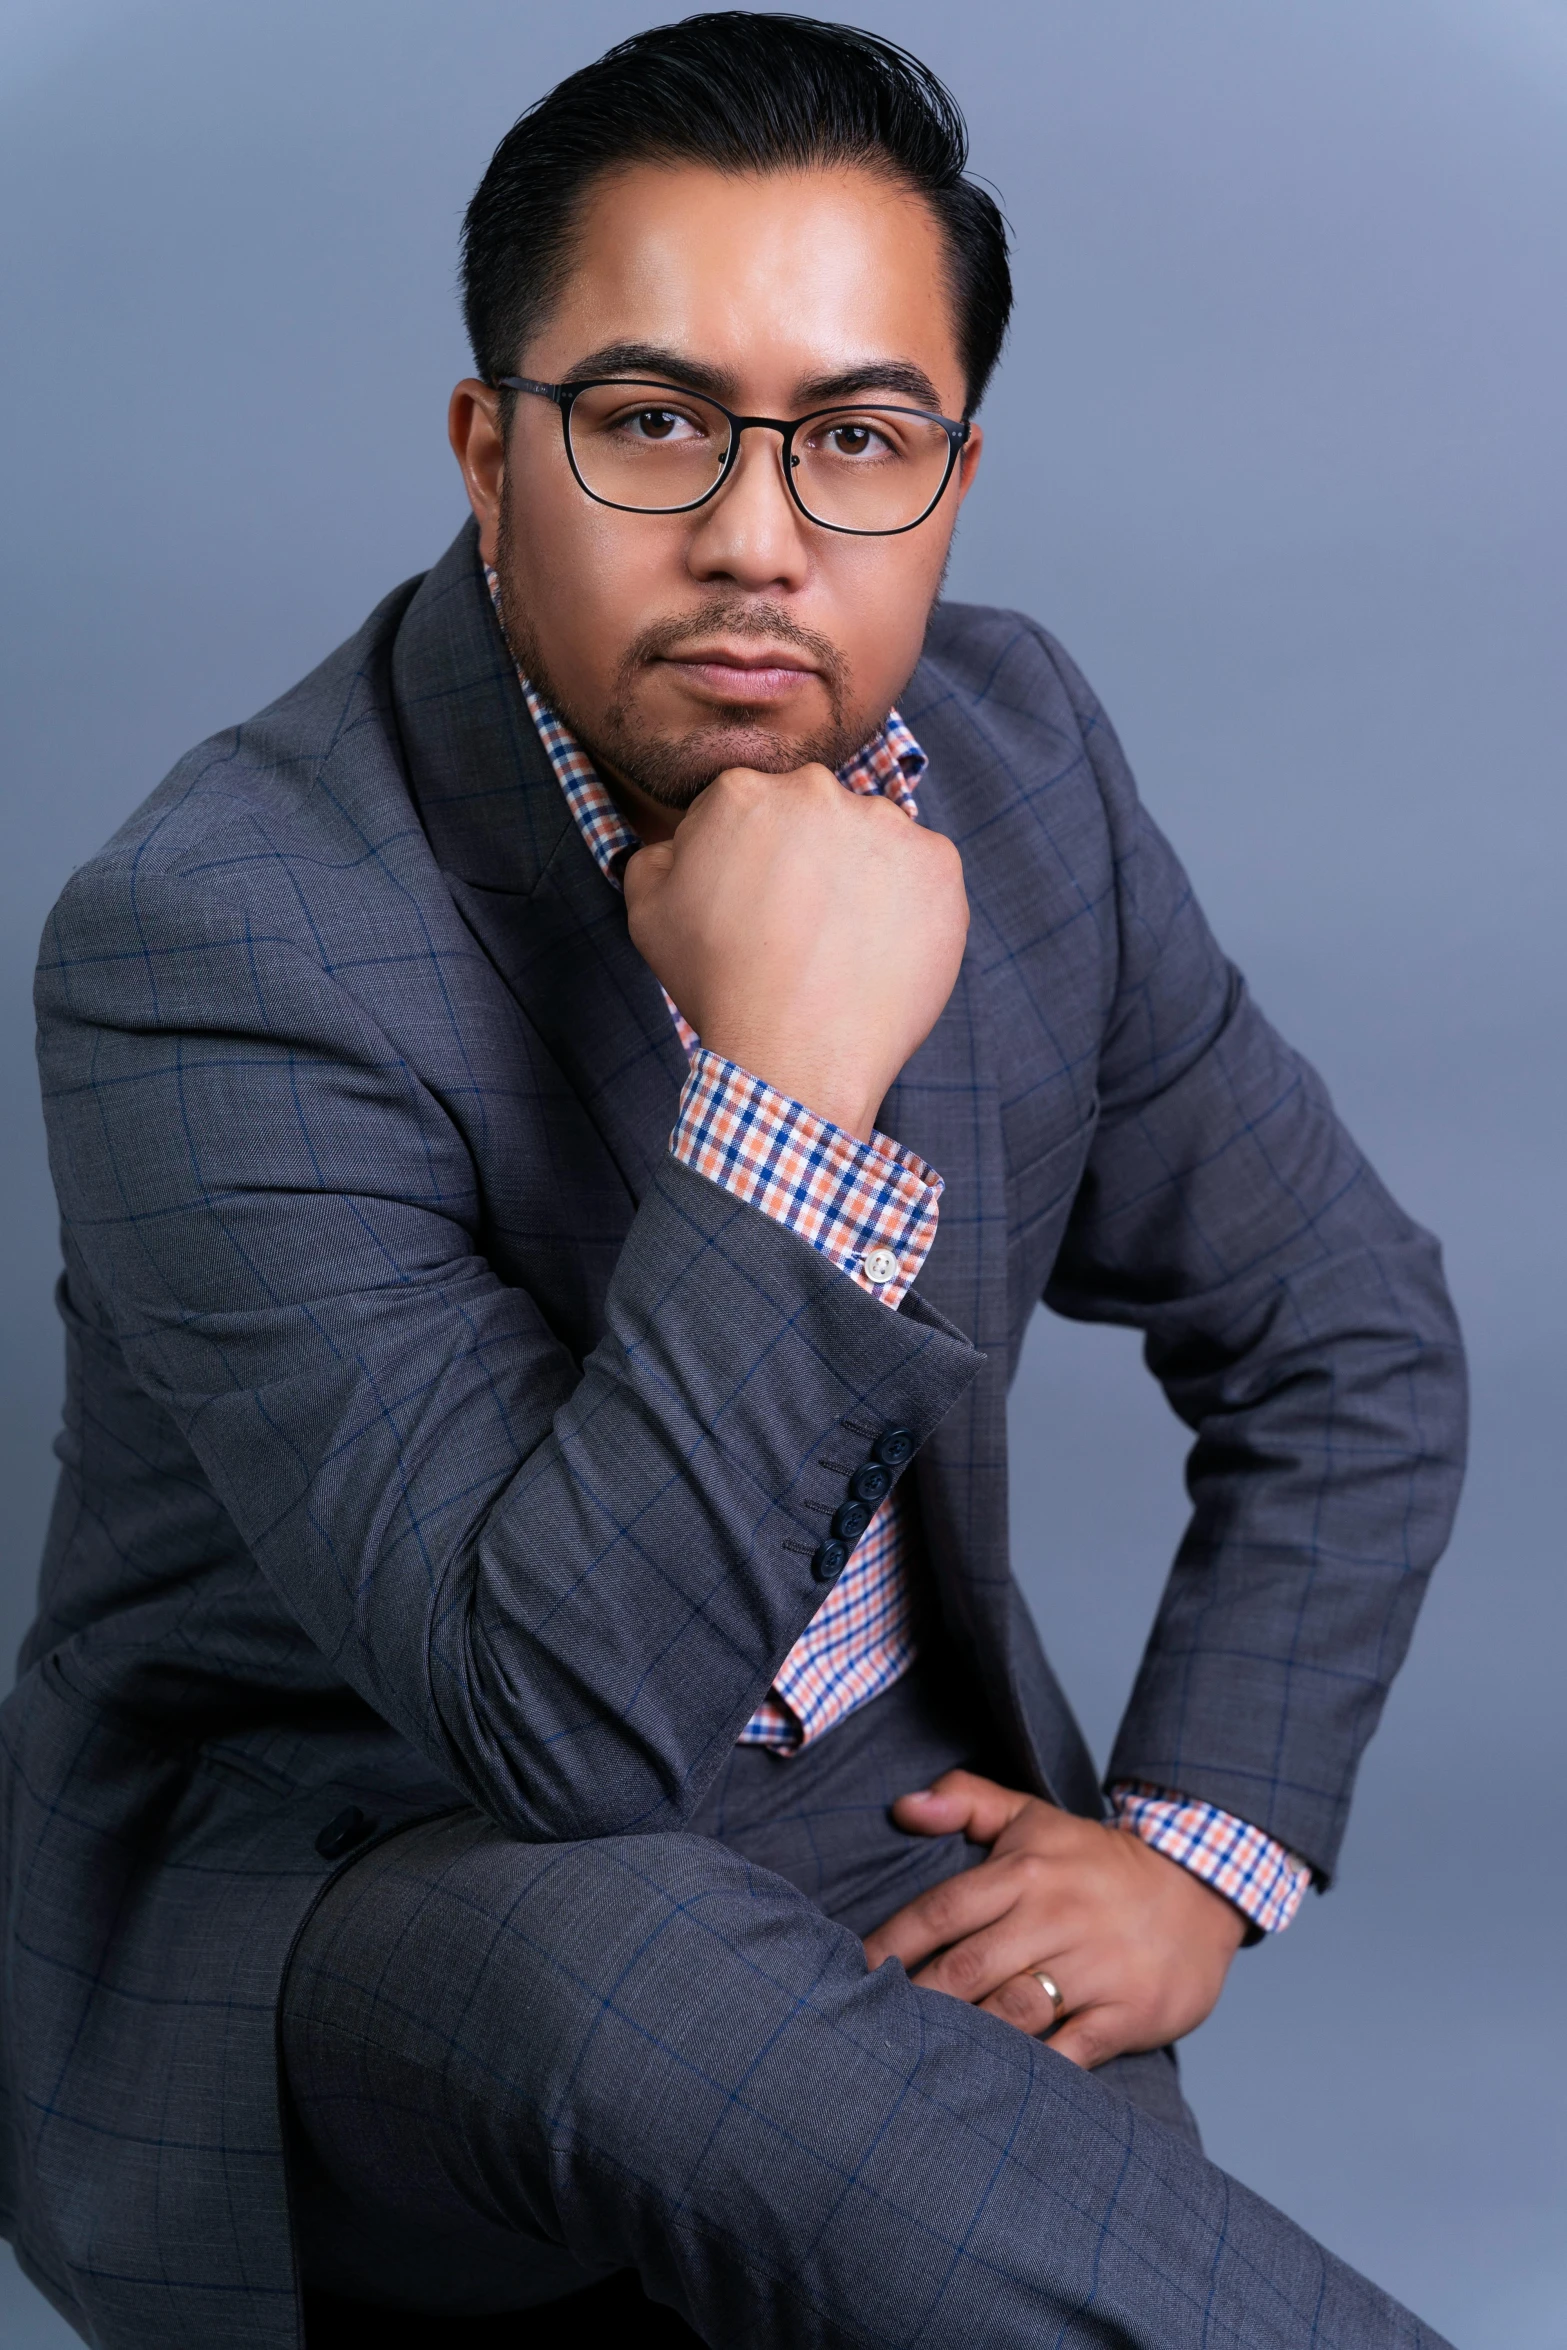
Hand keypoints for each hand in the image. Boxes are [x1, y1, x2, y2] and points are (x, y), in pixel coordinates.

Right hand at [623, 764, 967, 1139]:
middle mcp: (817, 791)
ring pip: (873, 842)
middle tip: (800, 926)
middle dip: (808, 859)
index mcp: (742, 792)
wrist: (796, 1054)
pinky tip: (879, 949)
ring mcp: (886, 824)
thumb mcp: (648, 914)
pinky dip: (908, 906)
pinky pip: (923, 874)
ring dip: (861, 877)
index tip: (755, 904)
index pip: (750, 810)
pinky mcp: (939, 864)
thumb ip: (656, 856)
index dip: (750, 860)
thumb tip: (680, 845)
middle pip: (814, 817)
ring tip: (841, 944)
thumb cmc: (719, 987)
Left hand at [862, 1770, 1245, 2066]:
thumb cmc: (1097, 1861)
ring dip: (963, 2038)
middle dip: (916, 2000)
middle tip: (871, 2029)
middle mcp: (1056, 1916)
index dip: (892, 1943)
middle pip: (967, 1967)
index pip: (942, 1909)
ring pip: (1012, 2012)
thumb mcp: (1035, 1818)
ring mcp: (1094, 1966)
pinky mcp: (1128, 2011)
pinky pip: (1072, 2051)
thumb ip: (967, 1802)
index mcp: (1026, 1870)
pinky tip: (996, 2088)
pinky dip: (1033, 2073)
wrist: (1203, 1887)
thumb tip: (902, 1806)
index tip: (855, 1972)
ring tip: (917, 2061)